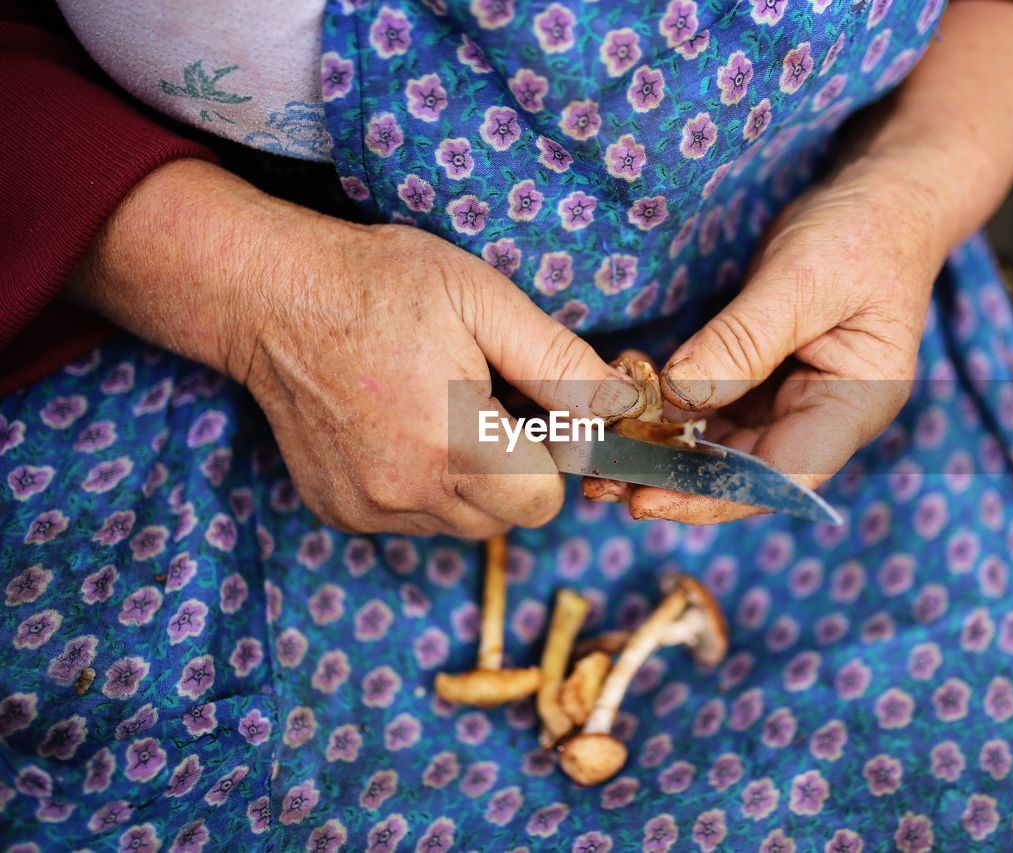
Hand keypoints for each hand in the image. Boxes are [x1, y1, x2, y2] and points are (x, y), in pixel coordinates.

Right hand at [68, 160, 643, 536]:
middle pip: (508, 517)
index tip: (527, 407)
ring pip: (462, 522)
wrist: (271, 295)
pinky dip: (423, 485)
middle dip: (515, 469)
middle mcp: (408, 493)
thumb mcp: (484, 301)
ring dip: (470, 480)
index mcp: (453, 445)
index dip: (551, 454)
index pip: (545, 499)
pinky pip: (414, 518)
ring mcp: (368, 508)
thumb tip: (623, 407)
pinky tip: (400, 429)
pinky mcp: (340, 510)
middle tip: (482, 402)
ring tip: (438, 411)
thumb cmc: (382, 285)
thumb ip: (559, 364)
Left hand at [618, 0, 1012, 523]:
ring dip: (664, 455)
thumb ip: (745, 340)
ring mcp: (789, 401)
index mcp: (854, 406)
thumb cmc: (863, 232)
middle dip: (675, 483)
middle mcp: (820, 417)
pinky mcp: (759, 377)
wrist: (881, 197)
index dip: (714, 497)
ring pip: (720, 448)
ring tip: (598, 459)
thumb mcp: (804, 278)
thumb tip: (680, 399)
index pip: (784, 476)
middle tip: (601, 484)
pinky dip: (668, 416)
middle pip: (744, 473)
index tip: (648, 500)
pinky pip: (710, 411)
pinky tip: (621, 415)